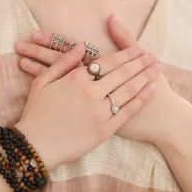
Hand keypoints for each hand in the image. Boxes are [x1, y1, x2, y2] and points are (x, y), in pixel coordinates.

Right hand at [16, 15, 182, 144]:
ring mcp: (99, 111)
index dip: (125, 54)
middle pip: (122, 73)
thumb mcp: (42, 81)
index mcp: (76, 78)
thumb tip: (81, 46)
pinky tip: (151, 89)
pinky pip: (127, 111)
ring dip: (145, 77)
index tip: (138, 49)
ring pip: (128, 89)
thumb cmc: (36, 113)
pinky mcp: (105, 129)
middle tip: (152, 56)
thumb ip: (63, 62)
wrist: (35, 145)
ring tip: (157, 68)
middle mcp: (91, 91)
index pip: (108, 61)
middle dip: (140, 62)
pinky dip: (141, 99)